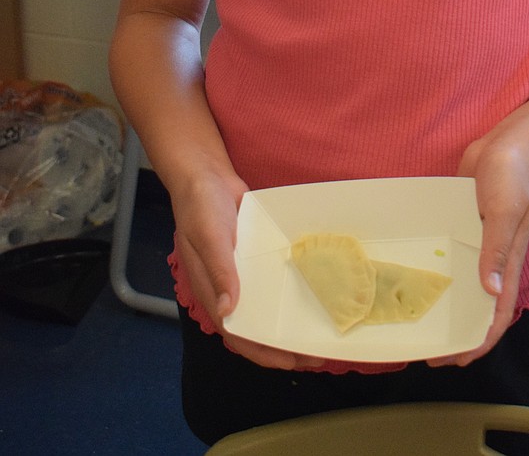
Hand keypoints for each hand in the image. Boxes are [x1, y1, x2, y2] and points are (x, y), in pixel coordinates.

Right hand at [173, 165, 355, 370]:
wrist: (206, 176)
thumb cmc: (200, 207)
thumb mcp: (209, 236)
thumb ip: (219, 270)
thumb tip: (228, 309)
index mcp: (212, 291)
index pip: (237, 333)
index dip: (262, 352)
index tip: (291, 362)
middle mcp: (229, 288)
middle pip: (256, 325)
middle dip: (282, 344)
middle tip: (316, 353)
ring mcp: (244, 273)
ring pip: (267, 304)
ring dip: (288, 319)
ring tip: (318, 328)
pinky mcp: (255, 256)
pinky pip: (272, 278)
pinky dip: (288, 288)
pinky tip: (311, 289)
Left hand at [427, 133, 528, 367]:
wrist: (508, 143)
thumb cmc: (511, 175)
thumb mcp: (506, 211)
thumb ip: (497, 249)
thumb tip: (489, 291)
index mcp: (508, 262)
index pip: (498, 313)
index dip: (480, 340)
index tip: (456, 359)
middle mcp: (493, 259)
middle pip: (477, 305)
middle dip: (458, 331)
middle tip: (428, 348)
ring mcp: (478, 243)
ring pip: (463, 283)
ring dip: (447, 303)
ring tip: (418, 319)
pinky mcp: (465, 227)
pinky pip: (452, 255)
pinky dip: (439, 270)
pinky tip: (417, 274)